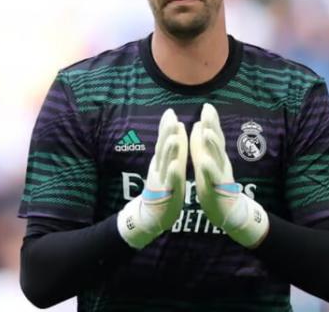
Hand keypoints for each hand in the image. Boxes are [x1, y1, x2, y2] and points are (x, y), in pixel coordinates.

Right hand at [117, 108, 186, 248]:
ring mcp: (162, 181)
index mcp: (162, 162)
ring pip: (166, 163)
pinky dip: (173, 173)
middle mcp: (159, 169)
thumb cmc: (164, 189)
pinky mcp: (166, 194)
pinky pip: (170, 183)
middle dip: (167, 133)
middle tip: (171, 118)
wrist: (152, 216)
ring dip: (169, 150)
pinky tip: (176, 166)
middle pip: (163, 148)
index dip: (166, 127)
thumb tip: (172, 129)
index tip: (170, 112)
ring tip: (174, 137)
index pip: (164, 141)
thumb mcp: (166, 166)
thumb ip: (169, 149)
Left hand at [190, 103, 268, 247]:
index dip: (211, 120)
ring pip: (217, 158)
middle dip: (213, 125)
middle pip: (217, 142)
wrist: (228, 212)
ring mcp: (220, 176)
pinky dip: (209, 169)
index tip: (207, 105)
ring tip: (207, 131)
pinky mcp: (218, 190)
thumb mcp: (207, 161)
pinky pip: (213, 179)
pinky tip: (204, 162)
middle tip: (208, 110)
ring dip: (212, 144)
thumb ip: (203, 144)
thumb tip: (201, 124)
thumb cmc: (214, 184)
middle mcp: (220, 163)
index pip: (214, 135)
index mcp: (215, 156)